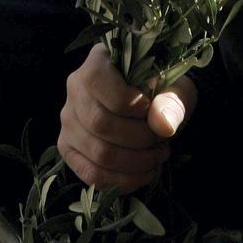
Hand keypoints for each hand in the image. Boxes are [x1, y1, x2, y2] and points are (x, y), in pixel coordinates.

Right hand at [58, 43, 197, 191]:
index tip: (151, 109)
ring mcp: (69, 121)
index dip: (129, 102)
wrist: (156, 103)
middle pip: (100, 123)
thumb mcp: (174, 87)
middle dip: (139, 139)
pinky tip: (145, 174)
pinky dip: (122, 181)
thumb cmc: (163, 89)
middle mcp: (74, 89)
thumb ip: (170, 102)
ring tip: (158, 157)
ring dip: (135, 163)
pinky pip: (91, 174)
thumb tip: (162, 125)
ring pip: (98, 153)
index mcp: (96, 62)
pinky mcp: (69, 148)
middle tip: (162, 141)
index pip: (98, 82)